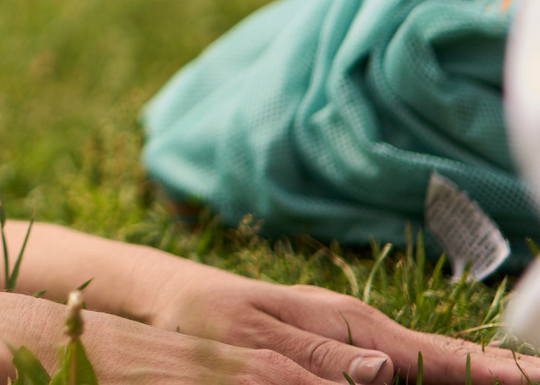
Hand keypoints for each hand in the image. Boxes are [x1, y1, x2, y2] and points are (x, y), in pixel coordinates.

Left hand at [140, 259, 535, 384]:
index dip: (490, 370)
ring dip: (474, 369)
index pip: (435, 353)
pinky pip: (404, 364)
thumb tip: (382, 368)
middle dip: (498, 369)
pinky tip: (459, 374)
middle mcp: (359, 328)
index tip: (537, 375)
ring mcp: (352, 335)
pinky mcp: (339, 346)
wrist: (169, 295)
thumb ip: (318, 356)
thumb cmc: (203, 315)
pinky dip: (439, 369)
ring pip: (430, 360)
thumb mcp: (252, 336)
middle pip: (447, 356)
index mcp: (346, 324)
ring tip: (519, 378)